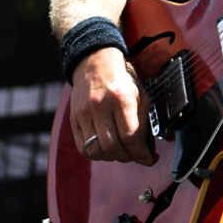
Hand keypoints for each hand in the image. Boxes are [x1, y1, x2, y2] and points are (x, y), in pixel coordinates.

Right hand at [70, 47, 152, 164]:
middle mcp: (100, 106)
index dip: (140, 153)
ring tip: (120, 152)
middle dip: (127, 157)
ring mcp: (84, 113)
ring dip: (111, 158)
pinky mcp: (74, 119)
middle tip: (134, 156)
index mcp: (121, 98)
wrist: (95, 63)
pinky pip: (82, 148)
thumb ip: (143, 120)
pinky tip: (105, 149)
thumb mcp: (140, 94)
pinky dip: (96, 155)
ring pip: (96, 150)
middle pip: (112, 146)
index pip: (130, 135)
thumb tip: (144, 148)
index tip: (148, 158)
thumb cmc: (121, 80)